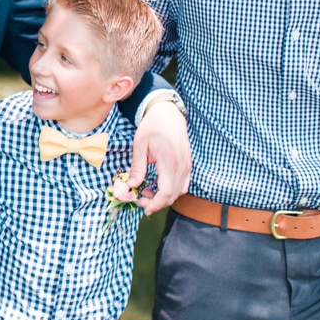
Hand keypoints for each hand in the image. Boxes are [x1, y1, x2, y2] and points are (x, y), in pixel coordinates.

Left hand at [127, 98, 190, 214]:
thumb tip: (131, 186)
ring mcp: (187, 165)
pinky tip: (158, 185)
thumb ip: (137, 167)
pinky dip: (171, 190)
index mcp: (170, 162)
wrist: (168, 113)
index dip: (155, 204)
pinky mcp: (188, 164)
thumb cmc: (152, 127)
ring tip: (147, 191)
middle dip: (157, 202)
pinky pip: (183, 184)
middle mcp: (182, 166)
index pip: (166, 192)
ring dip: (164, 197)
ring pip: (179, 191)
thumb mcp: (140, 146)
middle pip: (173, 195)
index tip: (142, 206)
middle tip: (141, 199)